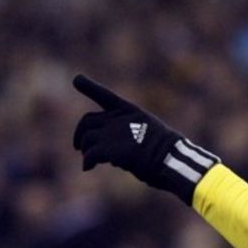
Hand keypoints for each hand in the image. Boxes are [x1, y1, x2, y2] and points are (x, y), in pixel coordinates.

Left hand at [72, 74, 218, 204]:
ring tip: (89, 162)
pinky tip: (88, 168)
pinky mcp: (108, 149)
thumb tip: (112, 156)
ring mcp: (112, 132)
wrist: (169, 158)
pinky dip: (87, 162)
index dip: (90, 87)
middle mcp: (118, 118)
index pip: (105, 96)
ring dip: (85, 151)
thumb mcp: (148, 134)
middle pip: (87, 121)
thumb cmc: (164, 151)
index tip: (77, 79)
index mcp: (130, 111)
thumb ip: (127, 138)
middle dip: (79, 133)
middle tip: (78, 146)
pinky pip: (89, 154)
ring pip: (86, 138)